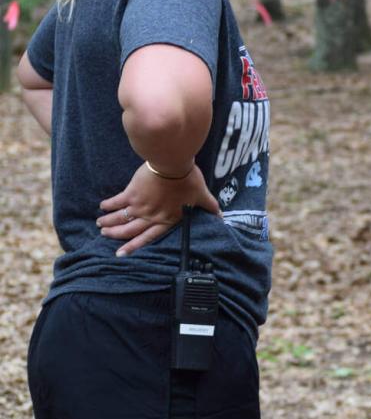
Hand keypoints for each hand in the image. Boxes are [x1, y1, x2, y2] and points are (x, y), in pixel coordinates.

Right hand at [97, 163, 221, 255]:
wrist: (172, 164)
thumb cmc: (188, 179)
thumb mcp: (201, 195)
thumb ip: (209, 206)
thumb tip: (221, 216)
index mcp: (166, 219)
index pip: (148, 238)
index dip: (134, 247)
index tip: (121, 254)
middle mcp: (150, 216)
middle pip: (129, 230)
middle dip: (116, 234)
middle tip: (105, 236)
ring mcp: (139, 205)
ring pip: (120, 218)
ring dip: (109, 222)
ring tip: (100, 224)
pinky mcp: (131, 193)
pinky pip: (116, 202)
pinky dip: (108, 205)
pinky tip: (102, 206)